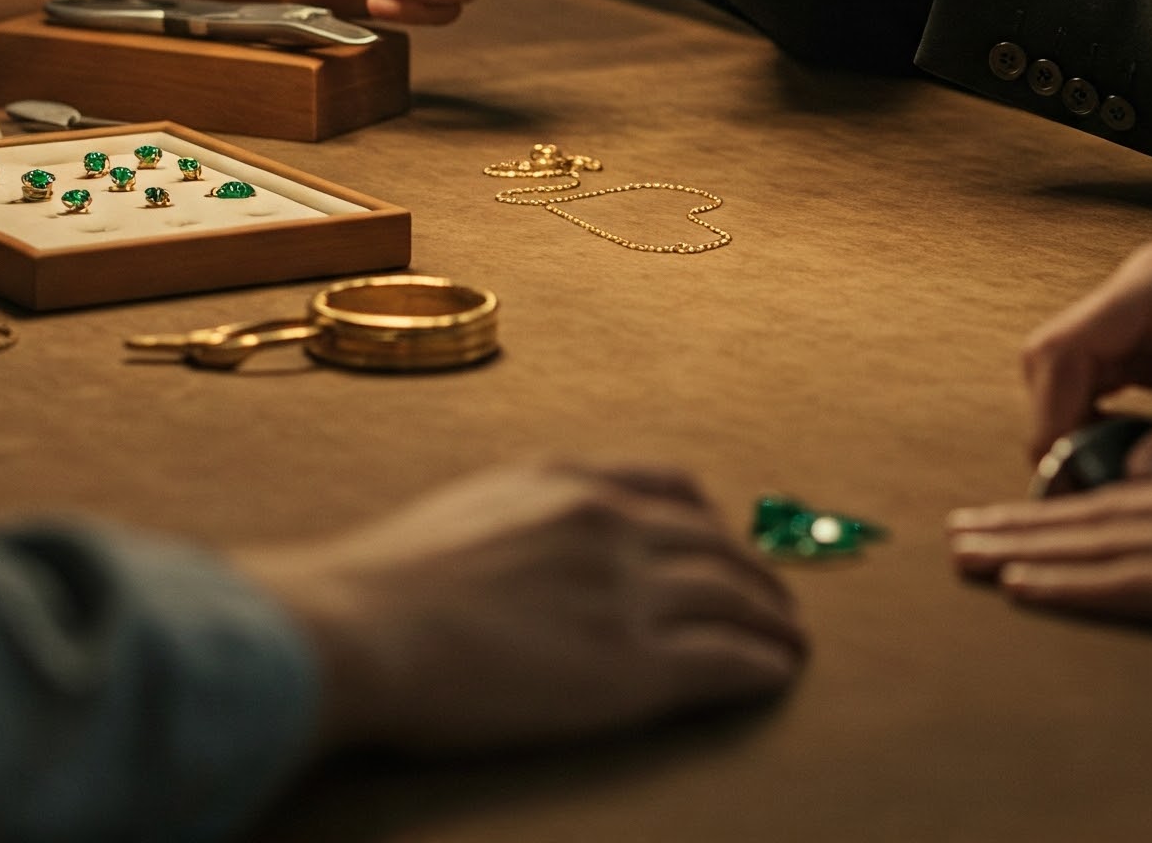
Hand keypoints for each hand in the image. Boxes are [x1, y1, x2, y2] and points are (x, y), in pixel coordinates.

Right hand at [235, 462, 805, 753]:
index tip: (724, 536)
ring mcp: (624, 591)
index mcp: (564, 480)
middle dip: (753, 569)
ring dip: (772, 617)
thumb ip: (516, 517)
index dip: (708, 518)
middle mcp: (607, 522)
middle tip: (774, 596)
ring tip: (791, 639)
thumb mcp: (462, 511)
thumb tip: (527, 546)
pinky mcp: (631, 667)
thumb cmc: (384, 584)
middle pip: (712, 541)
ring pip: (733, 595)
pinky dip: (763, 663)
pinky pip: (725, 658)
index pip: (666, 486)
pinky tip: (778, 671)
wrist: (361, 628)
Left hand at [949, 436, 1151, 661]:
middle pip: (1101, 510)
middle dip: (1024, 525)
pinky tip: (1028, 587)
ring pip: (1103, 542)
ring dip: (1028, 553)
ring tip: (966, 558)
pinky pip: (1140, 583)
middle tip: (955, 535)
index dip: (1070, 504)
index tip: (1014, 515)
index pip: (1138, 487)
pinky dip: (1077, 585)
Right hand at [1019, 238, 1151, 475]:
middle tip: (1075, 501)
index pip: (1066, 346)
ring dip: (1076, 427)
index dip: (1050, 417)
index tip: (1061, 486)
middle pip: (1058, 355)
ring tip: (1096, 495)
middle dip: (1056, 426)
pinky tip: (1126, 470)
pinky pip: (1110, 379)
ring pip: (1077, 369)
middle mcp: (1148, 284)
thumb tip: (1136, 485)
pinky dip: (1104, 423)